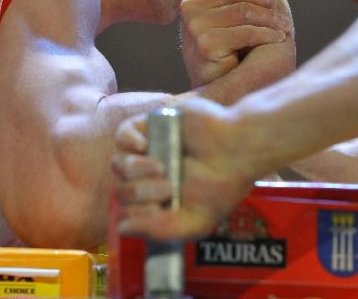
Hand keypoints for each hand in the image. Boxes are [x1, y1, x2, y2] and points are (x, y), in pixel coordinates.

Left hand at [112, 98, 256, 240]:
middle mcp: (150, 175)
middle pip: (121, 188)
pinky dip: (129, 142)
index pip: (127, 210)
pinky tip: (145, 147)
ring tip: (162, 167)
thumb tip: (122, 227)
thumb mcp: (196, 223)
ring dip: (135, 169)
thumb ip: (160, 231)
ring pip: (118, 163)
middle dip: (140, 192)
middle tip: (168, 186)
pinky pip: (122, 133)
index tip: (159, 209)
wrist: (239, 150)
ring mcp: (151, 149)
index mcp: (159, 199)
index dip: (136, 212)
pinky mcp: (153, 125)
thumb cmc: (222, 187)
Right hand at [180, 0, 293, 87]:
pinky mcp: (206, 45)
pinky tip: (278, 37)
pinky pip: (246, 32)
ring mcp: (195, 25)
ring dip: (271, 19)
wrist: (215, 82)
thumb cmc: (227, 43)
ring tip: (284, 26)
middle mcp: (190, 5)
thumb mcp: (228, 11)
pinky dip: (267, 34)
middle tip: (280, 12)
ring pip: (244, 10)